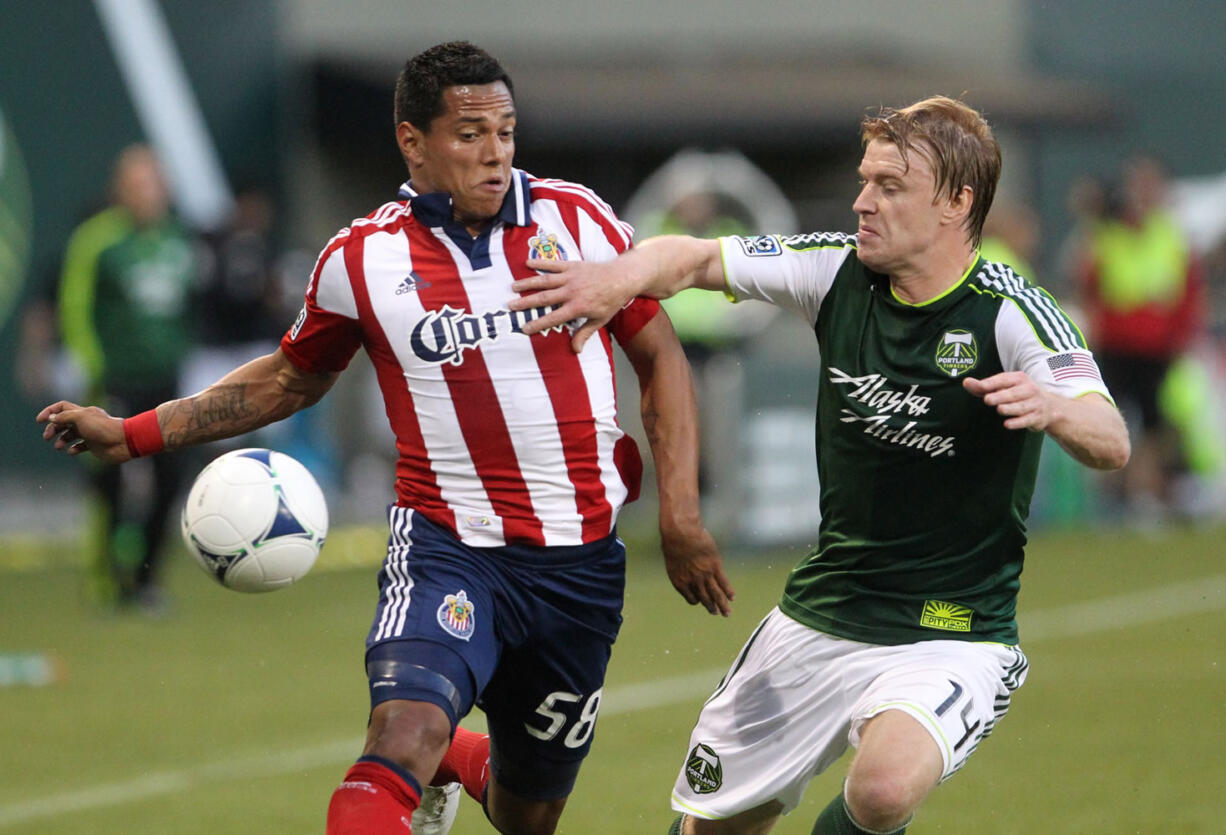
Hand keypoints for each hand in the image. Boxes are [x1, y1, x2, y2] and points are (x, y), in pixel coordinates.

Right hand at [37, 401, 130, 462]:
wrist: (123, 442)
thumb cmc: (103, 428)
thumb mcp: (81, 418)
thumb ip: (65, 416)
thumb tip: (51, 418)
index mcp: (82, 412)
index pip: (62, 407)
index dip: (49, 412)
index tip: (39, 421)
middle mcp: (85, 421)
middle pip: (63, 422)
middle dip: (53, 429)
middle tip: (47, 438)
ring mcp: (90, 433)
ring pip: (70, 435)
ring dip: (61, 440)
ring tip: (59, 446)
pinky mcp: (94, 445)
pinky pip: (80, 446)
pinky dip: (73, 449)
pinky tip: (72, 451)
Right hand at [511, 259, 633, 351]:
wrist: (622, 277)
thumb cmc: (611, 301)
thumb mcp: (600, 320)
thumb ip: (585, 334)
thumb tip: (576, 350)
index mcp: (578, 307)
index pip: (554, 318)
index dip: (538, 324)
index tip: (524, 328)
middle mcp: (572, 292)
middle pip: (544, 299)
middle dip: (526, 303)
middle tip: (511, 306)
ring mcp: (571, 277)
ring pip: (545, 281)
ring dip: (528, 283)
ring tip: (513, 287)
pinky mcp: (573, 265)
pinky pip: (553, 264)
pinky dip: (540, 263)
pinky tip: (527, 263)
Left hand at [660, 524, 734, 616]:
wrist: (681, 533)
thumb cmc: (673, 542)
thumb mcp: (673, 559)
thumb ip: (680, 568)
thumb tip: (685, 567)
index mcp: (680, 582)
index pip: (691, 598)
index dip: (697, 600)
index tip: (701, 601)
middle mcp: (693, 582)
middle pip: (704, 599)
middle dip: (711, 607)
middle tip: (716, 613)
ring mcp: (705, 575)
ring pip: (715, 594)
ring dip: (722, 605)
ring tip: (726, 613)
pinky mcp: (715, 566)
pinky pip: (723, 582)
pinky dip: (728, 591)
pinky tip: (732, 597)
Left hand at [963, 372, 1053, 430]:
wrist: (1050, 406)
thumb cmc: (1019, 395)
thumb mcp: (1004, 387)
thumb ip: (983, 387)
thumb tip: (966, 382)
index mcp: (1019, 379)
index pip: (1005, 379)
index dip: (992, 383)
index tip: (981, 386)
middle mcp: (1029, 389)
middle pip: (1014, 393)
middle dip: (1001, 396)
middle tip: (988, 399)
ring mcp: (1035, 403)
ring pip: (1022, 407)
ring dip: (1010, 408)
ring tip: (1000, 409)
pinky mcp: (1037, 417)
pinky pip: (1027, 420)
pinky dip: (1018, 422)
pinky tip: (1008, 424)